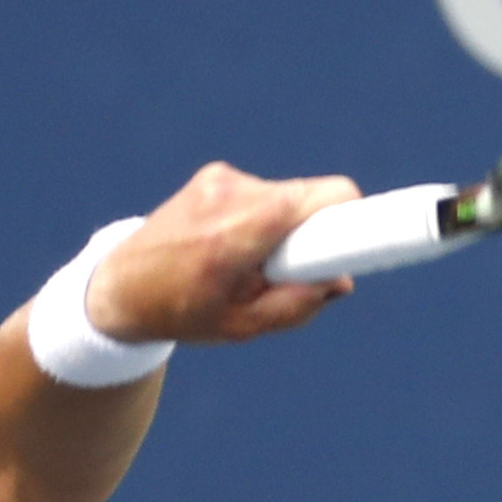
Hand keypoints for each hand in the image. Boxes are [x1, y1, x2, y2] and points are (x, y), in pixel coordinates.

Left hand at [91, 163, 360, 346]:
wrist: (116, 287)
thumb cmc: (181, 312)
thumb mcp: (243, 326)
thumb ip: (298, 304)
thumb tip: (342, 280)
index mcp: (240, 232)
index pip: (326, 198)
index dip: (360, 214)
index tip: (385, 229)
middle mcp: (233, 194)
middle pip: (312, 199)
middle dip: (318, 233)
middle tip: (301, 270)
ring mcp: (221, 179)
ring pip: (288, 198)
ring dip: (287, 229)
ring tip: (252, 266)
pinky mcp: (215, 175)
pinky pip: (265, 195)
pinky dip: (263, 221)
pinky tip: (232, 249)